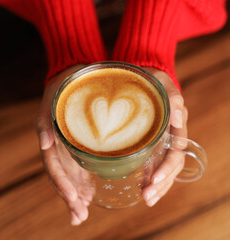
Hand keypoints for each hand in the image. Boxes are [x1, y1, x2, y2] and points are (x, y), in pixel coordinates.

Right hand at [36, 65, 91, 225]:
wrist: (74, 75)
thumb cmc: (63, 87)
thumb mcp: (53, 99)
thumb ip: (45, 121)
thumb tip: (43, 144)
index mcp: (51, 139)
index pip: (54, 168)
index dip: (63, 185)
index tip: (75, 200)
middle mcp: (58, 148)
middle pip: (61, 178)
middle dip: (69, 199)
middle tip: (79, 217)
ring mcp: (67, 149)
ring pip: (69, 178)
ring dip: (75, 197)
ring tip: (82, 213)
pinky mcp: (77, 146)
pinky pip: (78, 169)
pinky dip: (83, 184)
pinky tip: (89, 195)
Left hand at [141, 67, 186, 206]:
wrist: (143, 76)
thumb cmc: (153, 79)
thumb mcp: (163, 84)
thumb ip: (174, 98)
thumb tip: (180, 118)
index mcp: (175, 127)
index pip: (175, 153)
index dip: (166, 169)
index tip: (152, 181)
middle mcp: (169, 137)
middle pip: (170, 166)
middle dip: (160, 184)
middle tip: (147, 199)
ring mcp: (159, 141)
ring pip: (162, 168)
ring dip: (156, 185)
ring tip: (145, 199)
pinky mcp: (148, 142)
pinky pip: (151, 162)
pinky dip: (147, 176)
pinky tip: (140, 186)